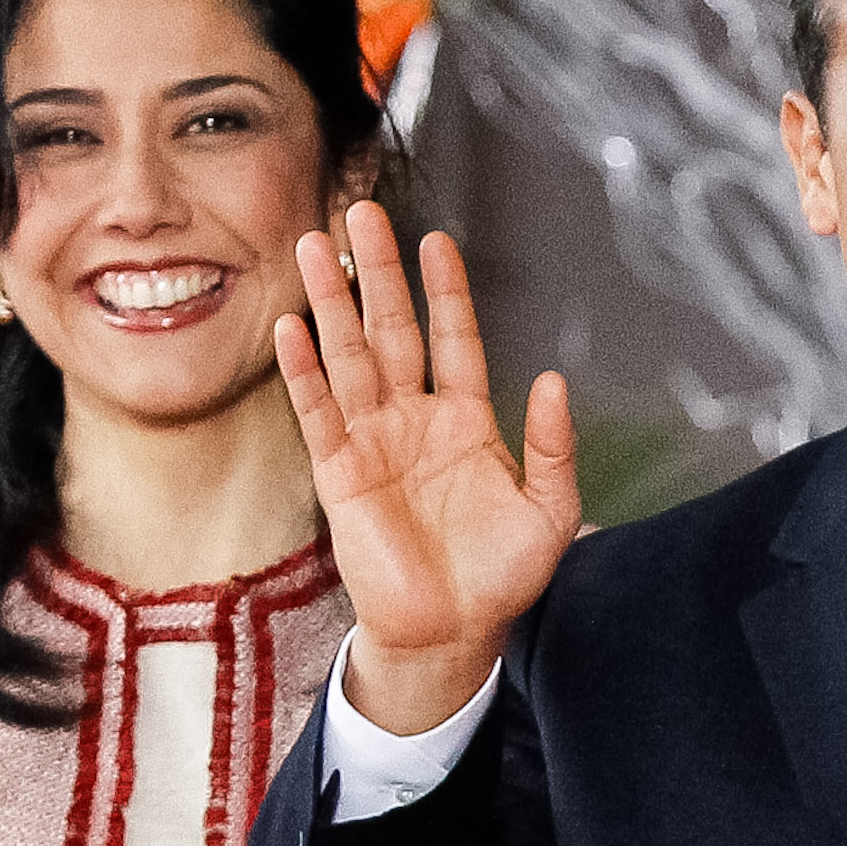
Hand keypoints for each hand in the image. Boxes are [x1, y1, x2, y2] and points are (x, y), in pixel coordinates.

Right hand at [279, 201, 578, 733]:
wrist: (453, 632)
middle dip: (379, 273)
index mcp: (467, 422)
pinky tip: (293, 328)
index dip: (446, 291)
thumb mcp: (550, 510)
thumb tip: (553, 379)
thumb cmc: (501, 575)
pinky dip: (304, 371)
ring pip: (349, 357)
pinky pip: (318, 413)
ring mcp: (373, 442)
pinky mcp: (339, 474)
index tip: (436, 240)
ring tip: (316, 245)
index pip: (455, 339)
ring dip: (332, 303)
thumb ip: (553, 446)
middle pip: (393, 330)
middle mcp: (415, 420)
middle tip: (362, 213)